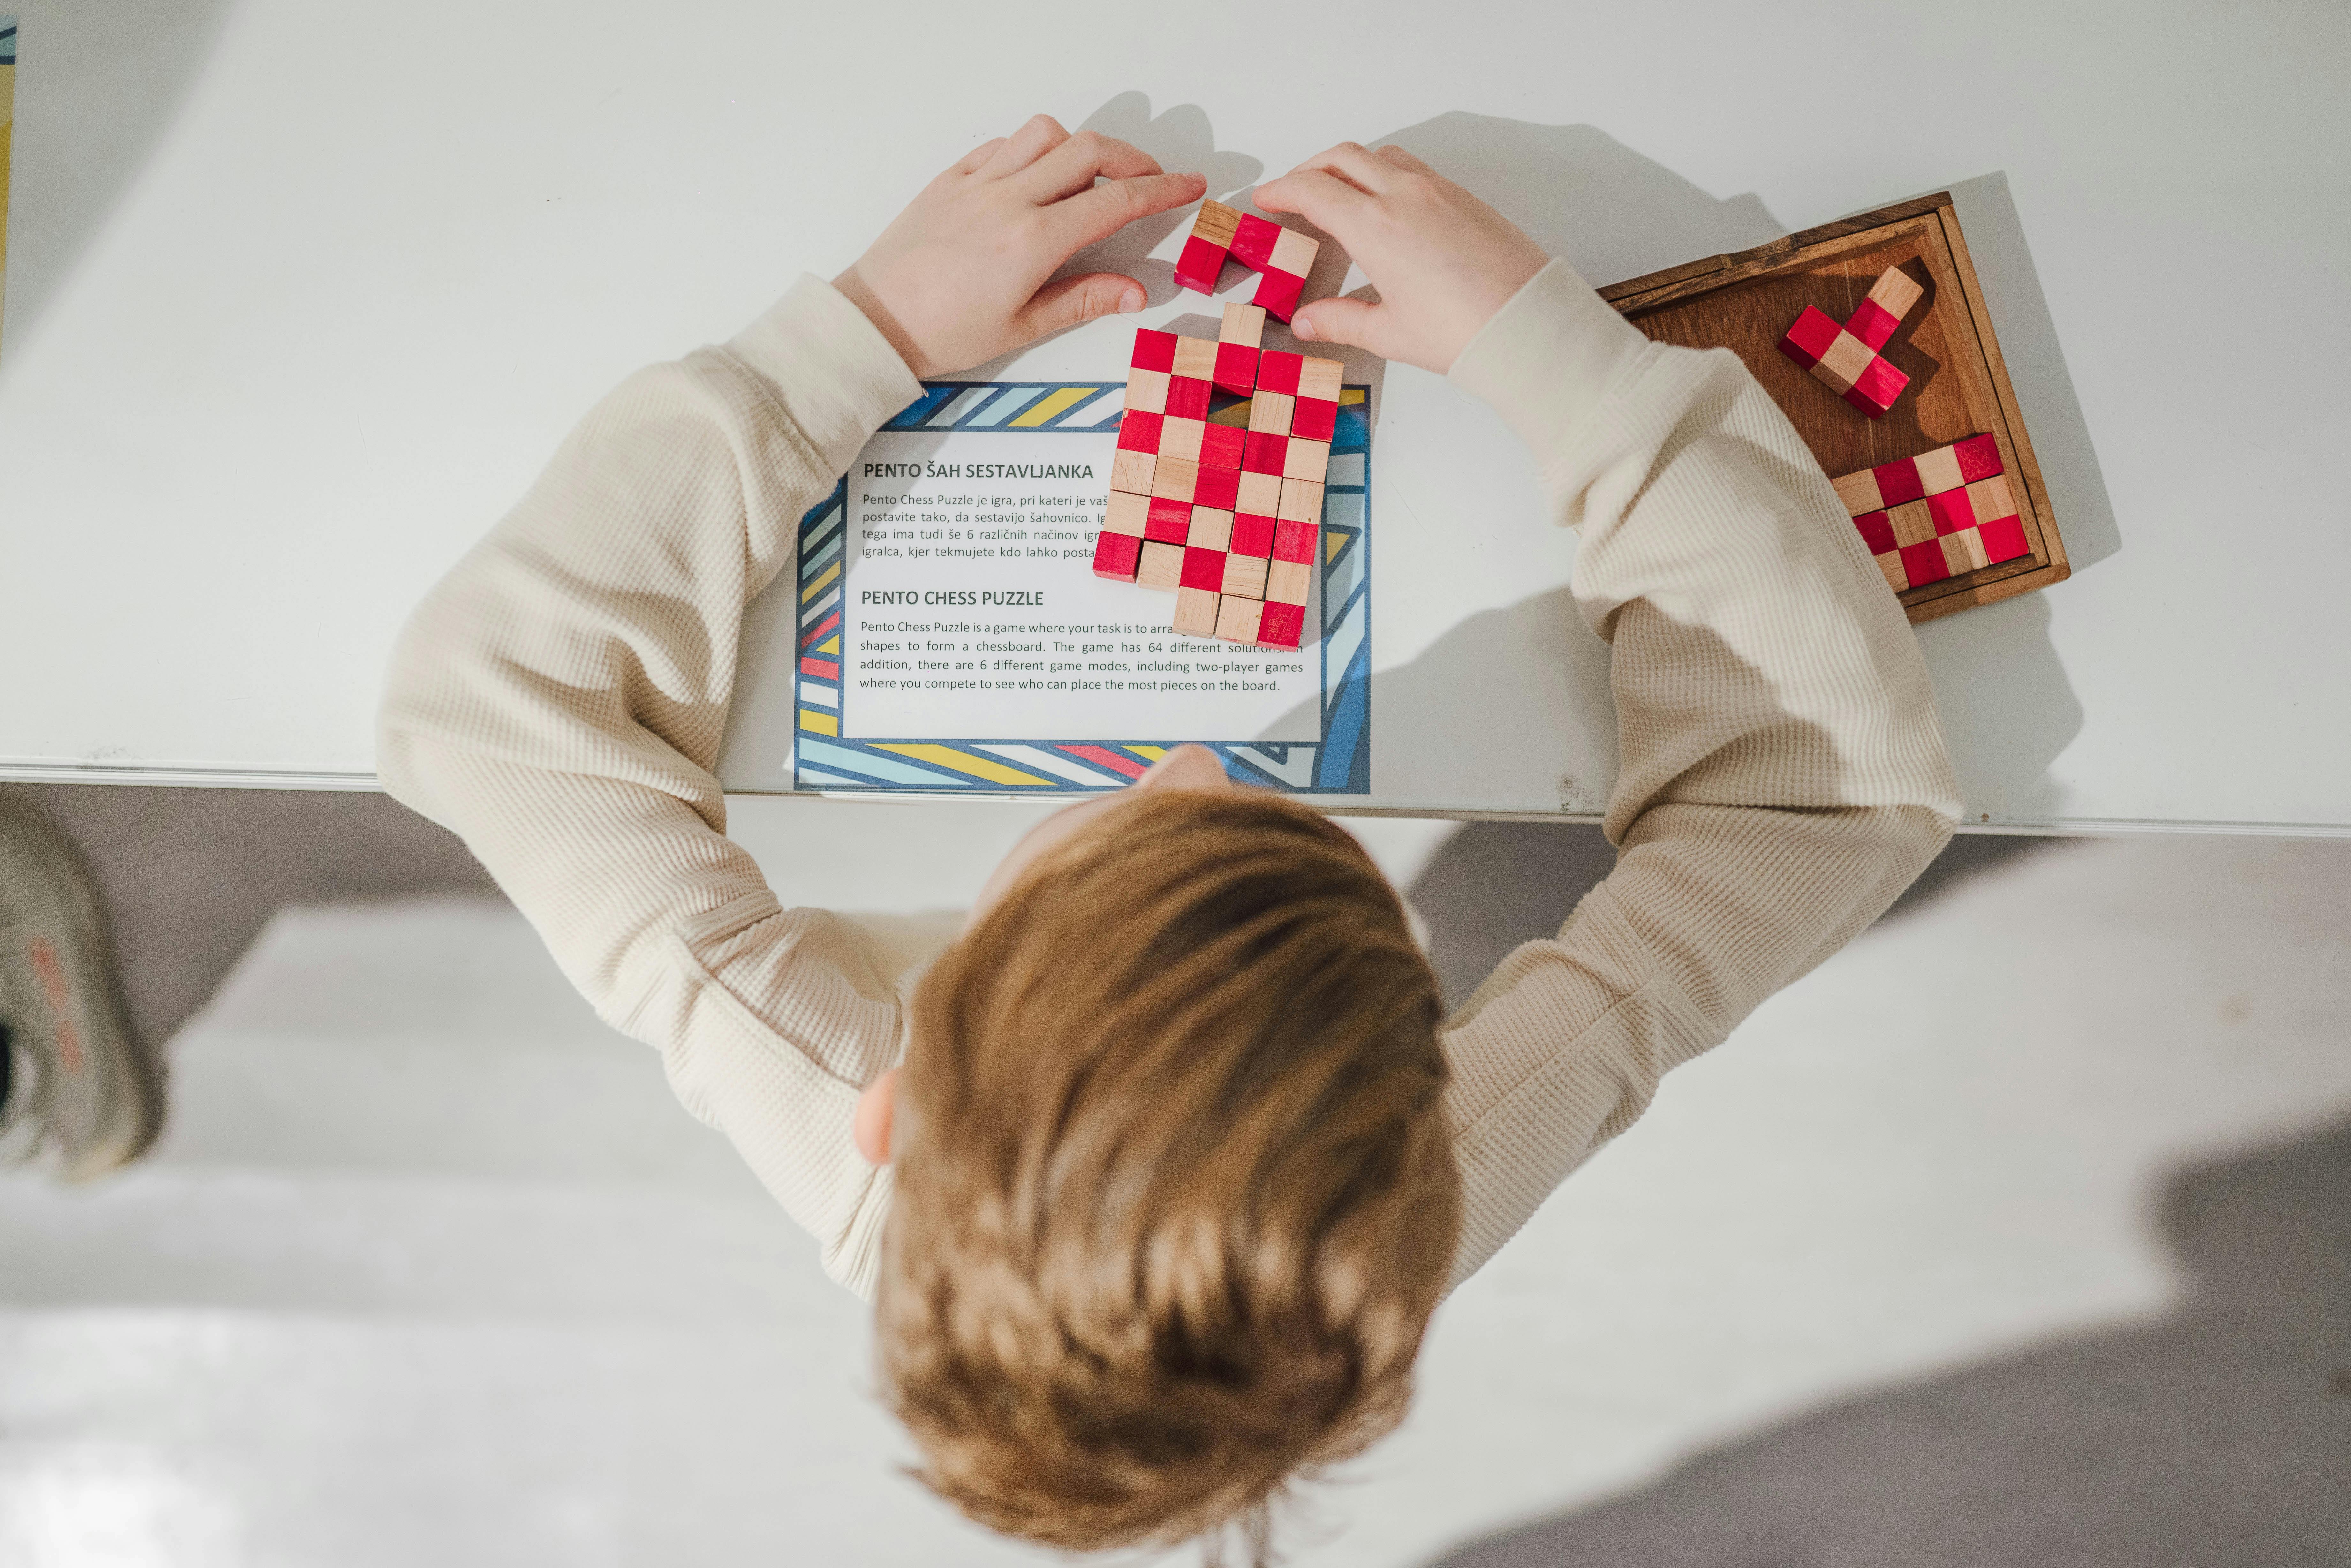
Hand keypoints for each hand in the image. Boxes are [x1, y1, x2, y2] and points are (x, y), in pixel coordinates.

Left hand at [834, 116, 1206, 378]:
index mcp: (1033, 242)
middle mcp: (1008, 201)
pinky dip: (1031, 150)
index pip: (1116, 202)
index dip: (1162, 190)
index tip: (1189, 185)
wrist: (875, 322)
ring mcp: (977, 184)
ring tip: (1090, 177)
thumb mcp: (1022, 327)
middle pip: (1088, 151)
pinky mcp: (950, 180)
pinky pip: (1001, 145)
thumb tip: (1135, 292)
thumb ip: (1083, 301)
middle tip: (1150, 179)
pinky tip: (1037, 177)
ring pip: (1045, 135)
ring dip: (1078, 147)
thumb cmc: (942, 332)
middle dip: (1131, 159)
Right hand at [1253, 144, 1548, 375]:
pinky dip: (1384, 173)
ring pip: (1379, 155)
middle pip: (1342, 158)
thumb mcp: (1389, 332)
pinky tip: (1385, 205)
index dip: (1281, 191)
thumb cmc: (1461, 330)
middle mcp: (1403, 195)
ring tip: (1338, 192)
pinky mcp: (1463, 196)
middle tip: (1293, 193)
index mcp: (1374, 225)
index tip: (1266, 200)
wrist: (1528, 321)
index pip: (1312, 190)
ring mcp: (1437, 190)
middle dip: (1309, 169)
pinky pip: (1412, 168)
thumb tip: (1306, 322)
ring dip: (1350, 165)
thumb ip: (1340, 321)